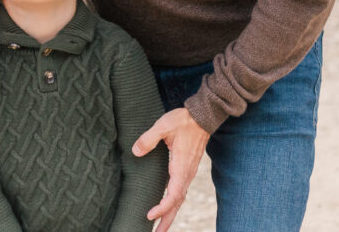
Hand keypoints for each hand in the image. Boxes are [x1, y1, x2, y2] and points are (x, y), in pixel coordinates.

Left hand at [132, 108, 209, 231]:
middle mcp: (187, 174)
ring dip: (170, 214)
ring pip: (180, 199)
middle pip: (178, 203)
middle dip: (167, 220)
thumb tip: (136, 151)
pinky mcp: (187, 169)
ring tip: (159, 228)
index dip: (162, 207)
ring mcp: (188, 173)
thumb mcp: (163, 126)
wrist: (202, 116)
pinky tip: (167, 206)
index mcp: (181, 167)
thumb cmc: (183, 121)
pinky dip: (173, 203)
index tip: (149, 215)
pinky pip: (180, 191)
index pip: (174, 195)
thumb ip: (149, 138)